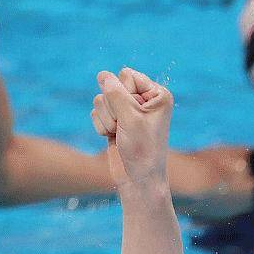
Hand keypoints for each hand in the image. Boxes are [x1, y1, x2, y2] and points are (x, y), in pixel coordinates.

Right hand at [91, 67, 172, 190]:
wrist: (137, 179)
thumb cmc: (141, 149)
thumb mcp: (130, 117)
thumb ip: (115, 93)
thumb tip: (102, 75)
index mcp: (157, 95)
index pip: (126, 74)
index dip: (123, 93)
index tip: (135, 115)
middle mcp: (144, 99)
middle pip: (111, 85)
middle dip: (113, 107)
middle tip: (126, 126)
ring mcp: (128, 110)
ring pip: (101, 99)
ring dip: (106, 118)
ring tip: (120, 133)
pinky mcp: (115, 120)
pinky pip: (96, 111)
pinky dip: (101, 125)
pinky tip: (113, 137)